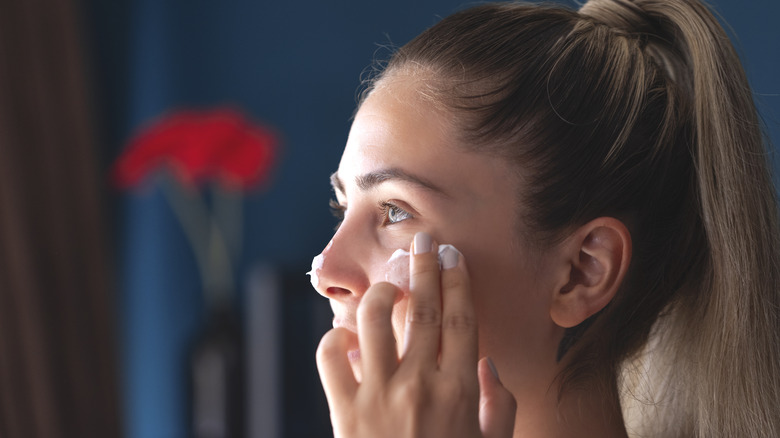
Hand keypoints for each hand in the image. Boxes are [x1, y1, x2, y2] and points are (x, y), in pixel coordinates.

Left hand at [316, 232, 516, 437]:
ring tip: (388, 284)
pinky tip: (347, 335)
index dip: (458, 281)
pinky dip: (334, 338)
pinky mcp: (343, 409)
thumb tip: (487, 362)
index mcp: (459, 390)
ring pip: (375, 319)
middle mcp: (419, 384)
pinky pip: (330, 356)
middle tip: (424, 240)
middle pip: (423, 308)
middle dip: (424, 267)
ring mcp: (378, 395)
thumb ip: (498, 404)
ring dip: (381, 292)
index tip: (453, 256)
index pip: (461, 319)